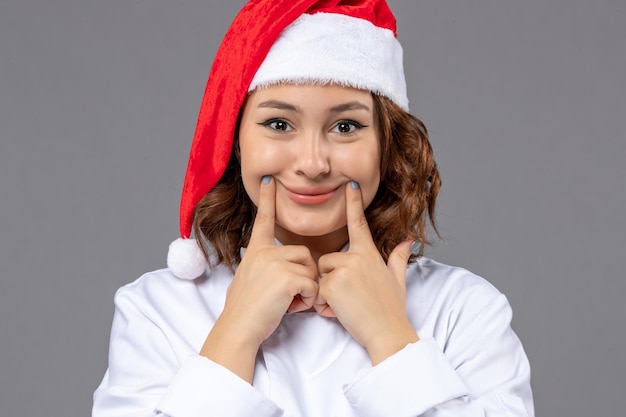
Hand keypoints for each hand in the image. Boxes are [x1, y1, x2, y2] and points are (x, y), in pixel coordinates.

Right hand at [200, 176, 317, 380]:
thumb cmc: (245, 310)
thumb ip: (263, 267)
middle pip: (304, 255)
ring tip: (289, 302)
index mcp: (255, 251)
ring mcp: (274, 263)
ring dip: (307, 289)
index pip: (264, 220)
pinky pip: (313, 285)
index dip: (267, 199)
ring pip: (311, 270)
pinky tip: (292, 307)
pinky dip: (309, 300)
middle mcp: (264, 252)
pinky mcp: (286, 277)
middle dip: (305, 276)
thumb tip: (276, 270)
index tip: (270, 179)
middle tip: (289, 296)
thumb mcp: (248, 279)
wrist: (238, 328)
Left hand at [314, 181, 418, 364]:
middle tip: (348, 298)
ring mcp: (345, 269)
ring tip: (345, 306)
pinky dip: (323, 305)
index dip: (354, 202)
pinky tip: (338, 312)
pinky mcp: (333, 284)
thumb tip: (408, 241)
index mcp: (370, 254)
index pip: (359, 223)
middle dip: (330, 279)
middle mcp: (357, 257)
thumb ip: (398, 258)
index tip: (350, 184)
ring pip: (320, 275)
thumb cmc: (391, 309)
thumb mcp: (398, 280)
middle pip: (327, 260)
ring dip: (326, 292)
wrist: (388, 333)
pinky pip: (317, 290)